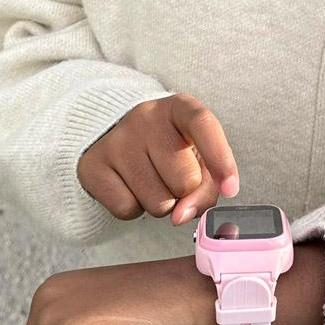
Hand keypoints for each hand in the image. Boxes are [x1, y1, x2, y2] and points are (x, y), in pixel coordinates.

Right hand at [77, 93, 238, 224]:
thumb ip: (205, 186)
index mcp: (179, 107)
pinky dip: (135, 209)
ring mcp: (117, 140)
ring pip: (158, 203)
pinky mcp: (93, 165)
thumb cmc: (168, 150)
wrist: (116, 140)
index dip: (221, 159)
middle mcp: (145, 117)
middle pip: (185, 180)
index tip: (231, 189)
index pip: (204, 124)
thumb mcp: (197, 157)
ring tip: (151, 180)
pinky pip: (128, 210)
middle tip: (173, 177)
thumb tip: (181, 216)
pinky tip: (130, 187)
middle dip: (186, 191)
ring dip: (162, 204)